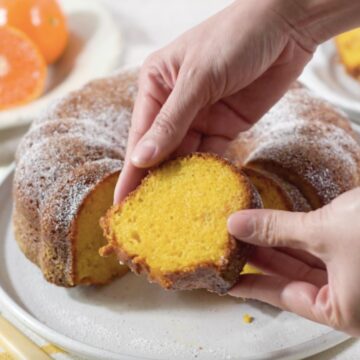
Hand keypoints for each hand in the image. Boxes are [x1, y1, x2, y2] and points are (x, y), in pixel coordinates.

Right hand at [114, 0, 315, 202]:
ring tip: (173, 211)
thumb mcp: (197, 78)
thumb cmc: (234, 37)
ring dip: (181, 180)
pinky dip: (208, 172)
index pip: (141, 134)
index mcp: (157, 85)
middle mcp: (175, 104)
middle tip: (148, 216)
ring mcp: (200, 117)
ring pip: (186, 155)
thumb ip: (171, 121)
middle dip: (155, 180)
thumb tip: (142, 157)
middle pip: (161, 149)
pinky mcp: (225, 126)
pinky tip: (202, 192)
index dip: (132, 170)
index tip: (123, 201)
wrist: (285, 27)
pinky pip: (212, 154)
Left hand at [227, 187, 359, 336]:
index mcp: (345, 311)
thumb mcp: (324, 230)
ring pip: (305, 262)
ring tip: (245, 234)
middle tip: (231, 248)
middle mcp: (352, 298)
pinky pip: (320, 248)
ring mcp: (356, 274)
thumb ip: (277, 229)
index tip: (226, 282)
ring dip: (276, 246)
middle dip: (260, 260)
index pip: (282, 298)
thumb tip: (237, 225)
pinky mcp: (358, 251)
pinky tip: (278, 226)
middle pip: (292, 279)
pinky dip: (297, 237)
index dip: (250, 286)